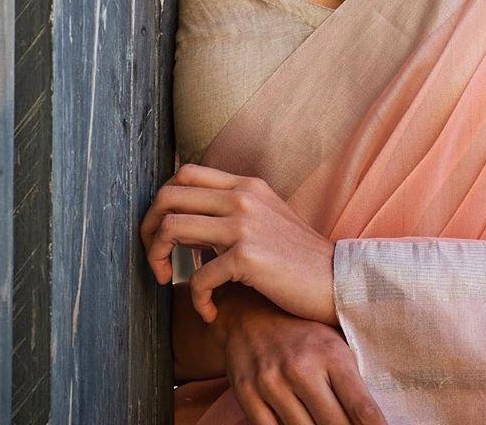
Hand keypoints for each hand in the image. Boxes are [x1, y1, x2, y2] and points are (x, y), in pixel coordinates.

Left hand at [140, 163, 336, 326]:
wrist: (337, 280)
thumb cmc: (299, 258)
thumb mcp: (266, 219)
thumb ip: (230, 214)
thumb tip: (187, 226)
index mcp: (246, 185)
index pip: (184, 173)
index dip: (161, 202)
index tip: (161, 234)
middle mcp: (243, 197)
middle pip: (168, 196)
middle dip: (148, 230)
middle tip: (155, 261)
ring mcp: (244, 224)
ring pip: (171, 228)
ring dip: (157, 259)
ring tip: (168, 282)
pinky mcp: (248, 257)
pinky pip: (198, 278)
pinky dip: (197, 301)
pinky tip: (209, 312)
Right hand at [221, 290, 387, 424]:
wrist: (248, 314)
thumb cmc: (302, 333)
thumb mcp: (333, 343)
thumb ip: (352, 377)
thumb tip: (375, 417)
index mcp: (331, 354)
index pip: (361, 408)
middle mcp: (301, 368)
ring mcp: (272, 383)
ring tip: (324, 424)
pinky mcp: (247, 394)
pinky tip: (298, 424)